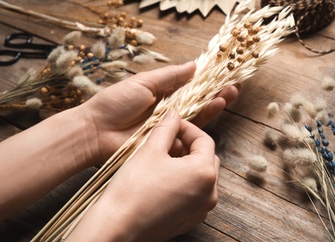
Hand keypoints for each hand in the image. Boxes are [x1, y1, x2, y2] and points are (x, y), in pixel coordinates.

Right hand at [68, 110, 219, 240]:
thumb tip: (174, 114)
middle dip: (189, 146)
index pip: (205, 140)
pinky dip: (184, 182)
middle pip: (206, 158)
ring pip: (201, 177)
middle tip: (167, 142)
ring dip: (187, 164)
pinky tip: (163, 180)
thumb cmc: (133, 188)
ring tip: (163, 160)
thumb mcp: (150, 150)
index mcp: (204, 173)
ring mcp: (201, 209)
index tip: (172, 124)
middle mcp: (209, 193)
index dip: (187, 128)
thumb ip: (166, 127)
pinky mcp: (190, 220)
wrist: (117, 227)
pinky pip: (194, 194)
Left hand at [80, 61, 238, 165]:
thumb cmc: (115, 103)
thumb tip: (194, 65)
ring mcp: (170, 126)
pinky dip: (204, 119)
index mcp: (161, 92)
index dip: (206, 79)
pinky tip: (216, 107)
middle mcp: (169, 109)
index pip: (189, 84)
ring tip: (230, 93)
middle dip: (216, 92)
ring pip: (198, 114)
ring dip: (214, 104)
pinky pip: (190, 130)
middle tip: (234, 85)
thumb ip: (170, 76)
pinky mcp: (169, 141)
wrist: (97, 132)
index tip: (223, 72)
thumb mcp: (143, 82)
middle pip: (197, 100)